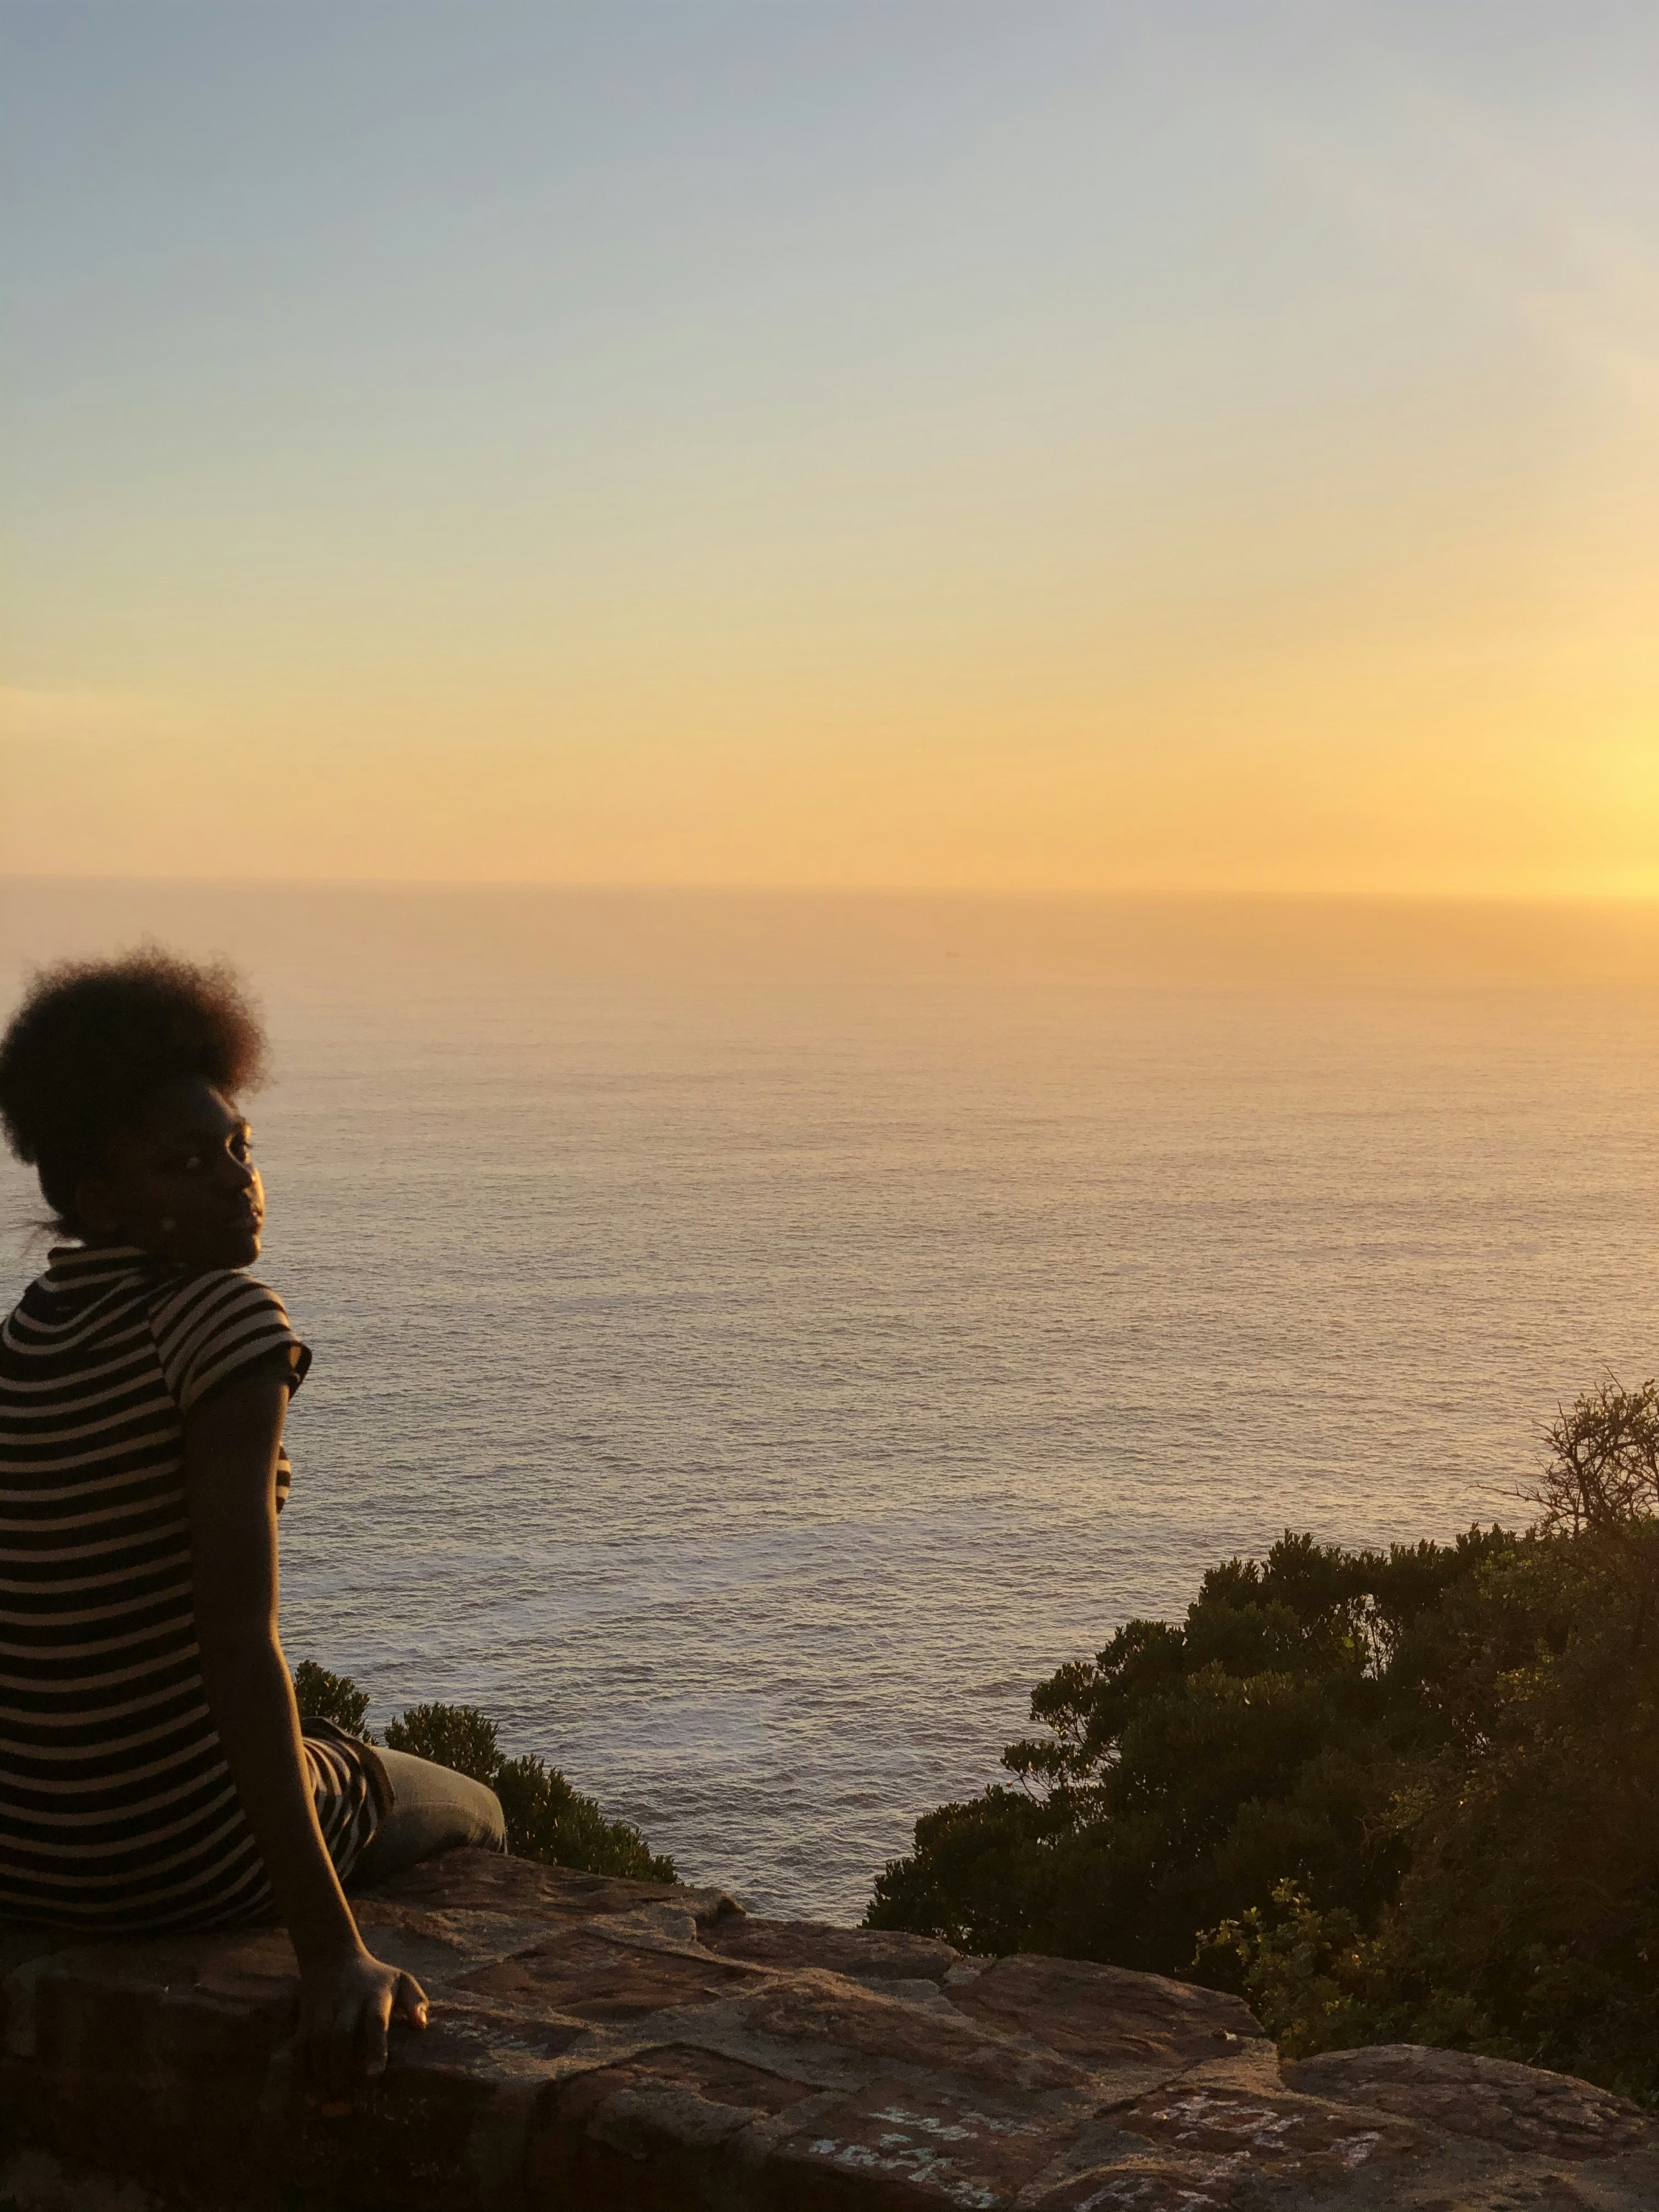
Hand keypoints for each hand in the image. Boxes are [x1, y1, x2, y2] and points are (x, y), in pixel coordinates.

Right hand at [297, 1946, 428, 2097]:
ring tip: (323, 2099)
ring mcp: (324, 2006)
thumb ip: (416, 2000)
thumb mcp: (401, 1979)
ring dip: (318, 2072)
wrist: (332, 1955)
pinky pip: (299, 2041)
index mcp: (375, 1994)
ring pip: (317, 2041)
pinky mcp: (306, 2014)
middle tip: (342, 2097)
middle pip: (340, 2035)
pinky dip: (300, 2066)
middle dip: (340, 2068)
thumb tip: (422, 2025)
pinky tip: (305, 2087)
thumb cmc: (375, 1977)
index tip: (373, 2076)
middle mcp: (347, 1999)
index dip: (375, 2047)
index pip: (376, 2020)